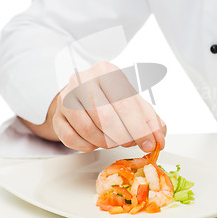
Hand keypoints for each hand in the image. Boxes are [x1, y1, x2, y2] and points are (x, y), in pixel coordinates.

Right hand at [26, 61, 166, 152]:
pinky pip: (72, 139)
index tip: (150, 143)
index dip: (140, 128)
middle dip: (124, 137)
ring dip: (106, 142)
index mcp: (106, 72)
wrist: (80, 95)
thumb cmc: (110, 98)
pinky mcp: (57, 116)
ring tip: (114, 140)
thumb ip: (149, 119)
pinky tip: (96, 141)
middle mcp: (83, 80)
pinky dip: (88, 146)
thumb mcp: (133, 101)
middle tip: (131, 143)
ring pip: (89, 130)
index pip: (125, 104)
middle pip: (106, 118)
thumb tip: (159, 137)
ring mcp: (66, 98)